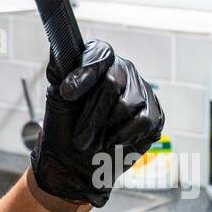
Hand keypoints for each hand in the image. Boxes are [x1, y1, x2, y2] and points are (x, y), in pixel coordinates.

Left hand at [29, 39, 164, 208]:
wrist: (74, 161)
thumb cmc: (63, 126)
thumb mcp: (56, 96)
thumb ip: (60, 70)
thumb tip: (60, 49)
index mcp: (100, 60)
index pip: (100, 54)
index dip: (84, 73)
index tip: (67, 94)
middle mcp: (123, 70)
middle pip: (112, 83)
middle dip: (91, 114)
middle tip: (79, 137)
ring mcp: (141, 91)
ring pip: (127, 104)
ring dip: (105, 128)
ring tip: (94, 140)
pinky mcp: (154, 114)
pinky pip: (143, 121)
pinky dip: (124, 136)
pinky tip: (113, 142)